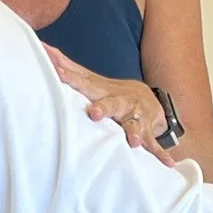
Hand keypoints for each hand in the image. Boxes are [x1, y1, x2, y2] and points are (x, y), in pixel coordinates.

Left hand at [46, 46, 178, 164]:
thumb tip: (44, 49)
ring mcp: (136, 117)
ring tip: (134, 142)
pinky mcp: (148, 131)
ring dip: (134, 132)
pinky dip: (160, 153)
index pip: (85, 83)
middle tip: (94, 113)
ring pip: (134, 124)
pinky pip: (154, 144)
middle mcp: (121, 102)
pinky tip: (168, 163)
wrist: (147, 100)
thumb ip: (68, 67)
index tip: (59, 74)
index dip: (72, 78)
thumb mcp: (91, 80)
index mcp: (103, 91)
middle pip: (112, 103)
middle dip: (104, 108)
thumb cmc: (109, 93)